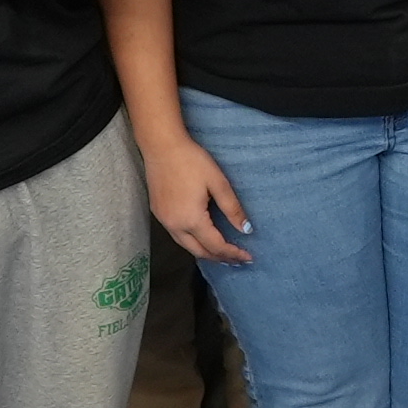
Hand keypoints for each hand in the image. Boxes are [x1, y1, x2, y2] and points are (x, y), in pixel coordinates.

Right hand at [141, 129, 249, 265]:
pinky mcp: (158, 213)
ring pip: (186, 246)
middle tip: (238, 261)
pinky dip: (193, 242)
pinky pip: (177, 236)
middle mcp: (174, 225)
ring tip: (223, 254)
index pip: (215, 246)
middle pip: (199, 252)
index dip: (233, 254)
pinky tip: (203, 239)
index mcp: (191, 219)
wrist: (161, 146)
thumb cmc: (192, 161)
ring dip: (205, 252)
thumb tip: (246, 230)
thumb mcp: (218, 183)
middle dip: (220, 258)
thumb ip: (232, 209)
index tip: (248, 258)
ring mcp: (163, 220)